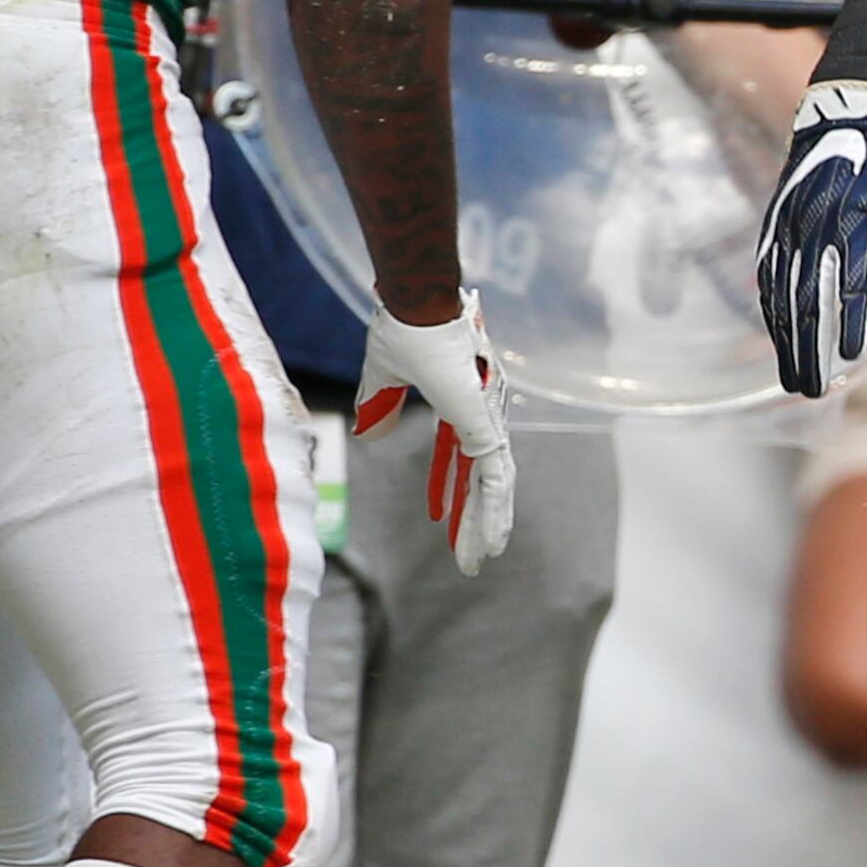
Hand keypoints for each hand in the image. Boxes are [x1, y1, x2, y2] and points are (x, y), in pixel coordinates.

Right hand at [354, 291, 515, 574]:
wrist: (419, 306)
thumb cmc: (405, 329)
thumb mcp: (384, 377)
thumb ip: (379, 406)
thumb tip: (371, 435)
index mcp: (458, 404)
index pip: (455, 458)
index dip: (447, 488)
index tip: (439, 516)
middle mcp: (478, 416)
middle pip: (476, 479)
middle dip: (471, 518)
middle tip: (470, 555)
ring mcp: (485, 422)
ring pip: (489, 487)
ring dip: (483, 526)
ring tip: (480, 561)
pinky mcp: (486, 427)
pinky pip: (494, 480)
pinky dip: (495, 511)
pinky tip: (494, 539)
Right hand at [757, 79, 866, 397]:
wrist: (845, 119)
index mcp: (851, 221)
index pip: (849, 285)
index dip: (850, 323)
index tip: (852, 357)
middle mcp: (813, 226)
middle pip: (807, 299)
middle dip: (809, 348)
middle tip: (813, 389)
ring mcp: (787, 226)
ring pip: (781, 293)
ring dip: (785, 340)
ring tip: (792, 377)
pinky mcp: (774, 225)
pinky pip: (768, 275)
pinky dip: (771, 310)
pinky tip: (775, 336)